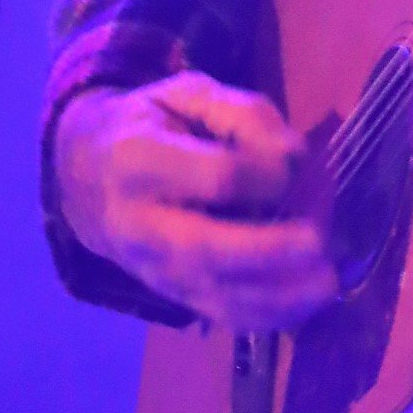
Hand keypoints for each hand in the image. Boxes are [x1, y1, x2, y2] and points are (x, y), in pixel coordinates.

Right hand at [54, 70, 338, 330]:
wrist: (87, 174)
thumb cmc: (152, 123)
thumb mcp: (189, 94)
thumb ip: (244, 115)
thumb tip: (294, 156)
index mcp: (139, 159)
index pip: (213, 176)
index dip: (263, 173)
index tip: (296, 161)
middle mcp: (139, 223)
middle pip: (204, 247)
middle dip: (266, 249)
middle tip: (319, 243)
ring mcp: (151, 267)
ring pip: (212, 294)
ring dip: (275, 295)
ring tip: (325, 283)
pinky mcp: (169, 293)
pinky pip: (217, 315)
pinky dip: (265, 318)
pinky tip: (306, 306)